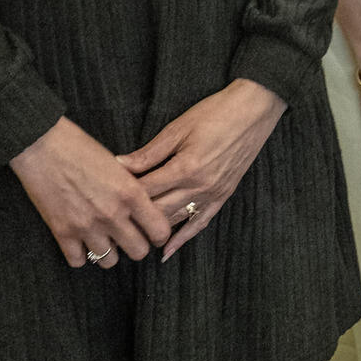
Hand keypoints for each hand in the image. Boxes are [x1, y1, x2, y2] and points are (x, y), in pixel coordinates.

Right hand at [9, 115, 170, 269]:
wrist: (42, 146)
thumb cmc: (80, 147)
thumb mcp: (118, 164)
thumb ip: (132, 188)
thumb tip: (143, 207)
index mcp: (131, 193)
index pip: (160, 230)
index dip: (159, 234)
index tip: (152, 232)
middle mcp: (113, 213)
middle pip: (139, 252)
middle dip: (136, 246)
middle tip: (128, 237)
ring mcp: (87, 226)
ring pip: (109, 261)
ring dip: (108, 251)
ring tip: (103, 239)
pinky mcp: (62, 232)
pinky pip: (78, 261)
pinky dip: (80, 254)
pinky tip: (80, 242)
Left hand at [117, 78, 286, 259]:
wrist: (254, 110)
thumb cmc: (216, 112)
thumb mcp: (178, 128)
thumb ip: (149, 153)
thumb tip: (119, 165)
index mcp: (185, 168)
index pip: (145, 190)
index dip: (123, 195)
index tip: (106, 197)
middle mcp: (199, 186)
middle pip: (157, 211)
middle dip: (133, 217)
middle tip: (111, 221)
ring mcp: (213, 194)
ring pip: (175, 220)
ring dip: (153, 230)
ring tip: (130, 237)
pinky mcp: (223, 195)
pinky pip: (200, 223)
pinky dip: (183, 239)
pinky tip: (167, 250)